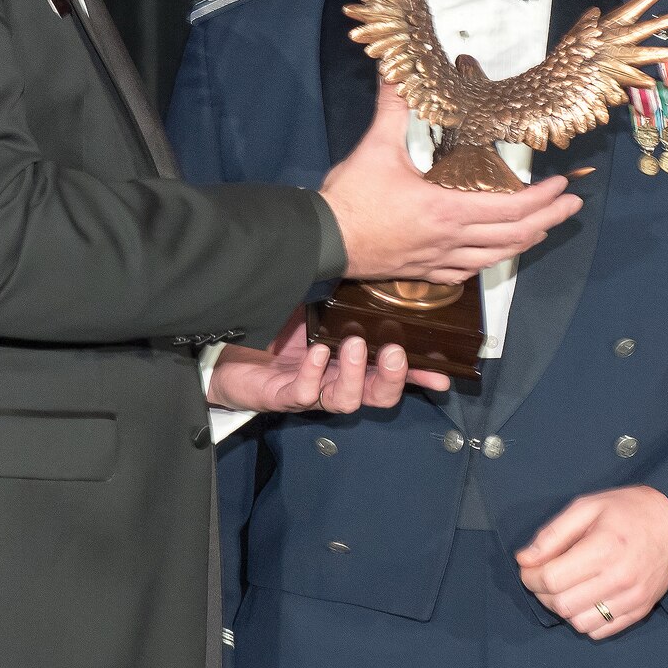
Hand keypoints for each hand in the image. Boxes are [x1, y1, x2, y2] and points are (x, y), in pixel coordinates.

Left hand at [206, 307, 450, 412]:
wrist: (226, 348)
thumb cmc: (274, 328)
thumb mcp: (315, 307)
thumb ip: (342, 298)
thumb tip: (372, 267)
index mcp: (349, 362)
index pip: (390, 374)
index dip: (417, 378)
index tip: (441, 375)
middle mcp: (335, 381)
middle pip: (377, 396)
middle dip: (392, 378)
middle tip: (395, 353)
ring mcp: (311, 392)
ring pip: (346, 400)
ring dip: (355, 374)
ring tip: (355, 345)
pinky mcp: (283, 397)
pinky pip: (305, 393)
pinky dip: (313, 373)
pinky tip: (316, 353)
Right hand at [320, 83, 581, 282]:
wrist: (322, 240)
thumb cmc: (350, 198)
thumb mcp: (374, 148)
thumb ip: (392, 108)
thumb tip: (396, 70)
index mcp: (446, 209)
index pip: (510, 208)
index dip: (542, 198)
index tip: (562, 185)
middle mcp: (450, 239)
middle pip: (514, 236)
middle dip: (548, 220)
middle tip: (571, 206)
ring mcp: (439, 259)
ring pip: (495, 257)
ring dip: (525, 242)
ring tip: (543, 229)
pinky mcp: (424, 271)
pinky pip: (468, 272)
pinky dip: (490, 260)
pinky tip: (492, 255)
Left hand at [516, 486, 667, 639]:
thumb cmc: (628, 510)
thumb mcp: (586, 507)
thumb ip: (552, 534)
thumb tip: (524, 559)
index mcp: (604, 549)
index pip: (552, 579)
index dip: (530, 576)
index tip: (528, 567)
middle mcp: (619, 579)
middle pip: (562, 604)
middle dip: (541, 593)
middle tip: (541, 576)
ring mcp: (632, 599)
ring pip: (579, 623)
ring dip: (562, 608)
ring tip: (562, 587)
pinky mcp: (640, 611)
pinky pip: (601, 631)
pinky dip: (584, 620)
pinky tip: (583, 598)